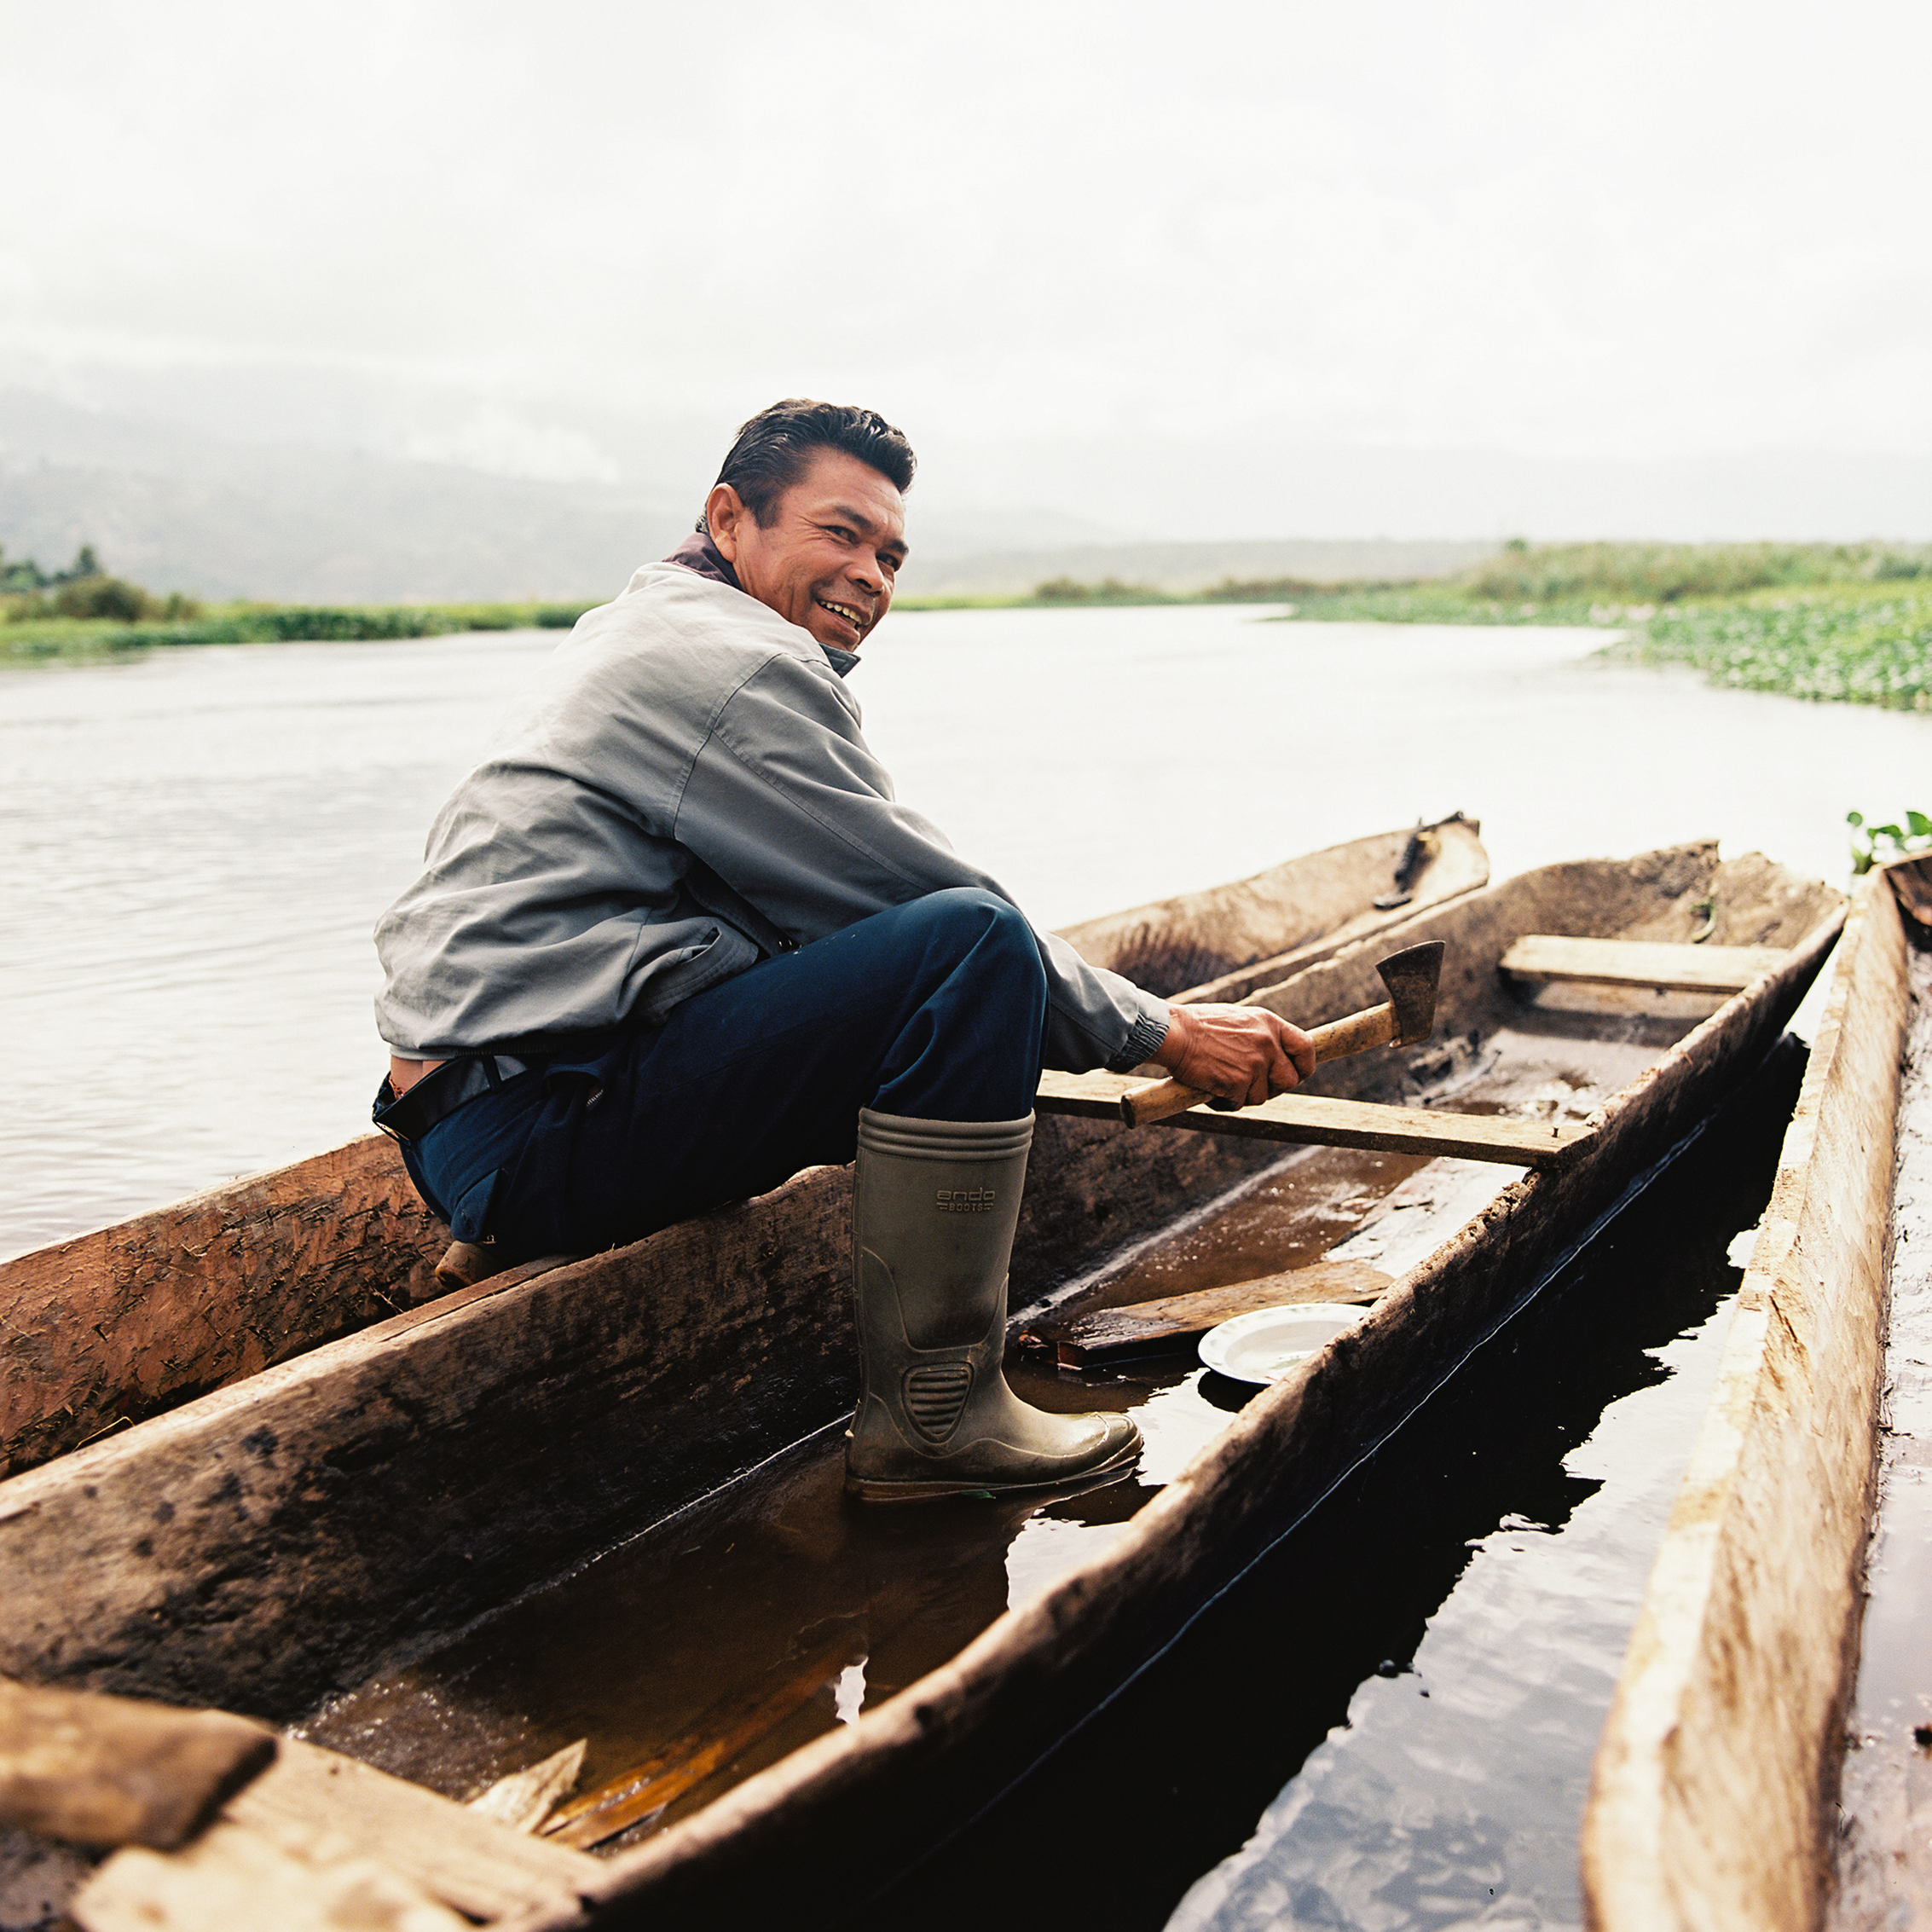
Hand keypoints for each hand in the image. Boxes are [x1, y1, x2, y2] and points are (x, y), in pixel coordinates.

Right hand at [1150, 1002, 1315, 1107]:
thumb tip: (1276, 1058)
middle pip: (1289, 1080)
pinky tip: (1210, 1089)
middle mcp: (1267, 1043)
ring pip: (1261, 1097)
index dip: (1305, 1067)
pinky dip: (1224, 1102)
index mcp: (1269, 1023)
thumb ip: (1261, 1036)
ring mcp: (1254, 1064)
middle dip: (1273, 1088)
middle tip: (1251, 1087)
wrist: (1173, 1033)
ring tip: (1221, 1082)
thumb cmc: (1198, 1025)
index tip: (1297, 1075)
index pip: (1306, 1048)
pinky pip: (1238, 1104)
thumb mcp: (1239, 1020)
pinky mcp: (1238, 1083)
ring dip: (1242, 1096)